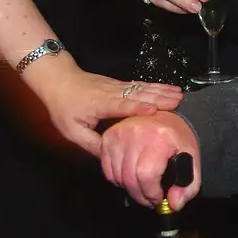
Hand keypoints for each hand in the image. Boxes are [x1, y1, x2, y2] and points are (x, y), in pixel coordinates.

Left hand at [19, 54, 182, 155]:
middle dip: (158, 97)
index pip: (122, 106)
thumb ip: (92, 145)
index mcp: (100, 104)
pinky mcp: (119, 84)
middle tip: (178, 101)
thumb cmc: (63, 107)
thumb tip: (111, 158)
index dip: (138, 108)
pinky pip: (140, 85)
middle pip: (137, 94)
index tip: (155, 111)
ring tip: (179, 94)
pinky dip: (156, 87)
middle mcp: (112, 93)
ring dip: (161, 90)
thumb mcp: (72, 131)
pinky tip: (167, 88)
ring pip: (142, 88)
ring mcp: (117, 87)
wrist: (57, 80)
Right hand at [99, 112, 203, 206]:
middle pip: (129, 179)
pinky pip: (107, 168)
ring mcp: (119, 134)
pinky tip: (130, 177)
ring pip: (117, 176)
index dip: (151, 193)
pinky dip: (117, 178)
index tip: (158, 198)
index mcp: (158, 138)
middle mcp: (135, 133)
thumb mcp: (191, 159)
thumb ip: (188, 186)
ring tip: (141, 187)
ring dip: (128, 188)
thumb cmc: (178, 137)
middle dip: (140, 195)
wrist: (167, 115)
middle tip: (149, 199)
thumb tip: (174, 204)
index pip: (146, 175)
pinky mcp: (108, 137)